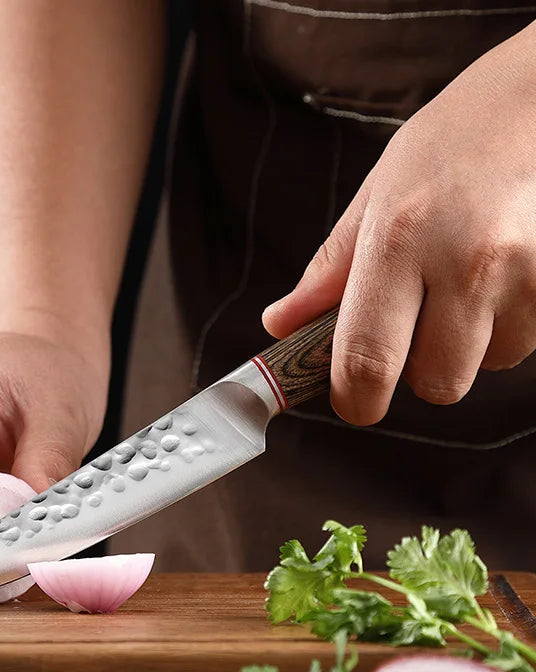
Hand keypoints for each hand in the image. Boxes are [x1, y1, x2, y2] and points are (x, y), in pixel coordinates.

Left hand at [262, 22, 535, 425]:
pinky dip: (506, 327)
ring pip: (486, 366)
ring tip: (466, 284)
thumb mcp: (373, 200)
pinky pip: (524, 343)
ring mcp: (525, 274)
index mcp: (397, 243)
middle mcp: (464, 264)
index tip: (354, 402)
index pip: (368, 360)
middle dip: (419, 372)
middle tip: (416, 326)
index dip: (357, 400)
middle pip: (436, 384)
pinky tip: (500, 277)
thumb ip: (327, 274)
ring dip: (469, 346)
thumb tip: (280, 326)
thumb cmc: (445, 148)